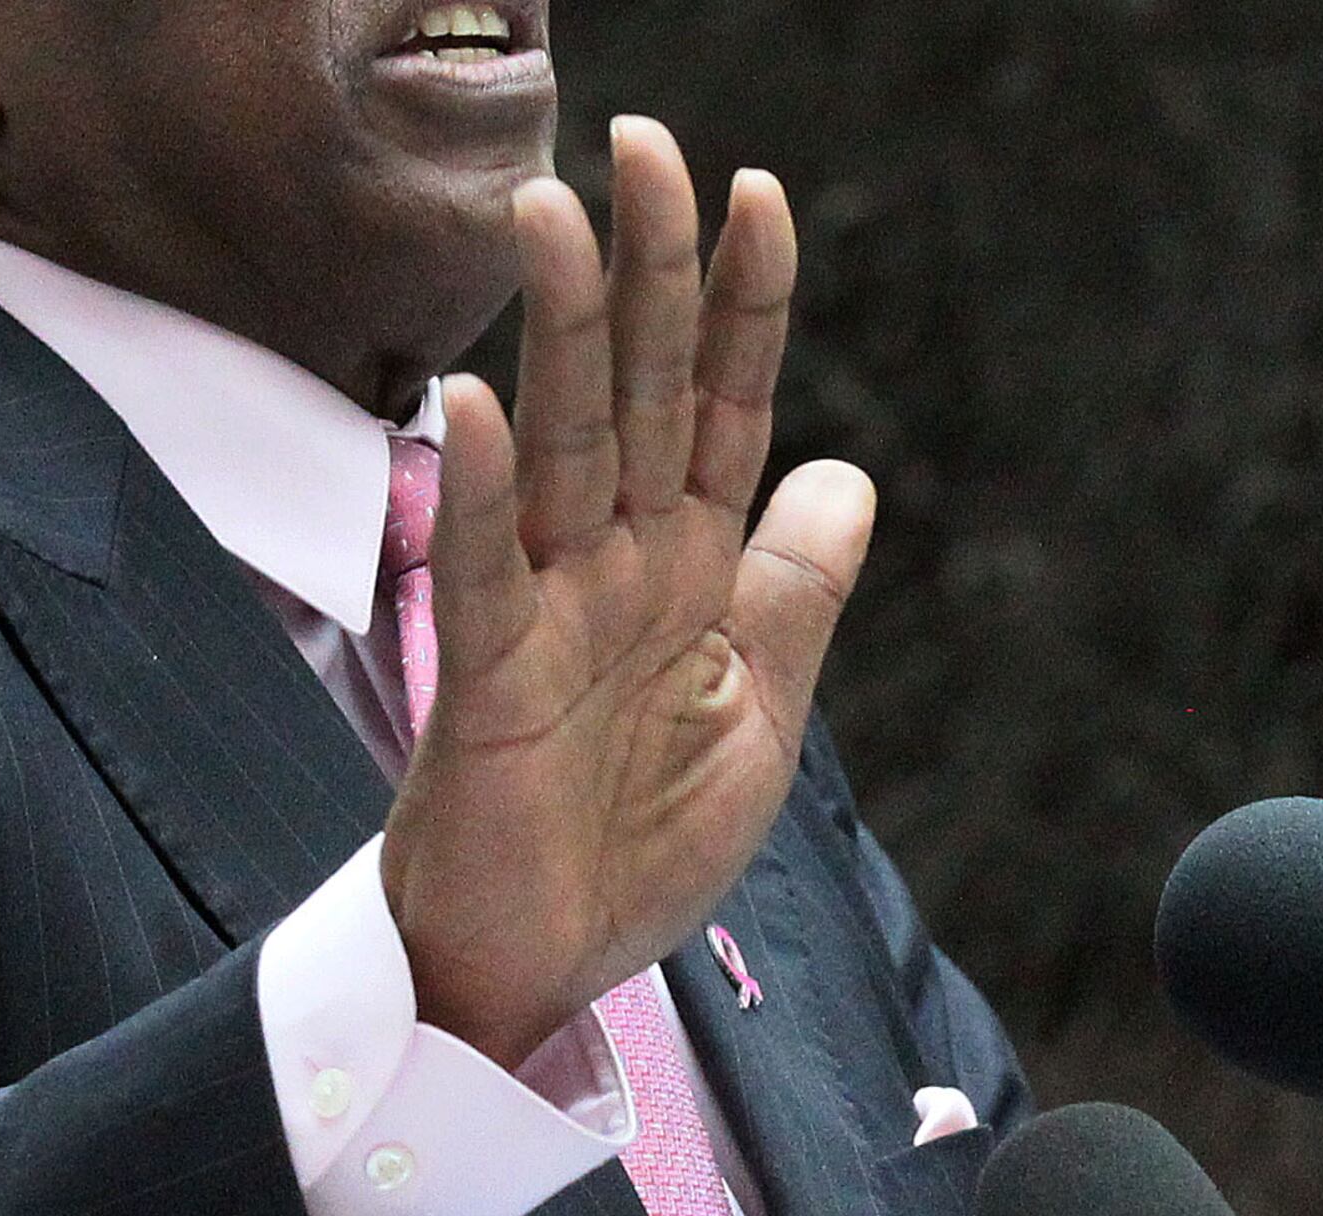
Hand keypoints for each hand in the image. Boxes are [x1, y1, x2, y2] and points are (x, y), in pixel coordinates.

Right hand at [382, 117, 876, 1068]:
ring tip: (550, 214)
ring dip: (554, 333)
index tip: (758, 191)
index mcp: (691, 568)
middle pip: (634, 389)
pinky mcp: (487, 684)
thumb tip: (847, 474)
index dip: (743, 304)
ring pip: (558, 448)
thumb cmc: (635, 844)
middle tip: (647, 144)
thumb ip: (798, 594)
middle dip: (646, 270)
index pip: (722, 405)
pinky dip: (480, 496)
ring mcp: (547, 615)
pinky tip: (476, 407)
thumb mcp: (763, 716)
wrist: (541, 965)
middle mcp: (616, 565)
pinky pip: (482, 578)